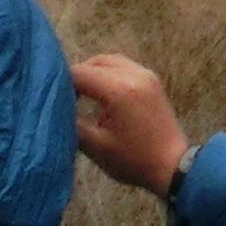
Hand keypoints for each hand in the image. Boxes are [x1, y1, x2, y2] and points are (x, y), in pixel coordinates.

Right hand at [71, 53, 190, 197]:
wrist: (173, 165)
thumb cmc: (133, 159)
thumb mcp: (96, 146)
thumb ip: (72, 123)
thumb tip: (57, 108)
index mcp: (119, 89)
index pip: (81, 73)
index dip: (62, 83)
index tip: (53, 100)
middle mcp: (134, 74)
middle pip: (97, 61)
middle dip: (78, 76)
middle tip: (66, 97)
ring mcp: (147, 75)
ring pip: (112, 61)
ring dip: (95, 72)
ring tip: (82, 95)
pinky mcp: (153, 80)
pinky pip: (125, 67)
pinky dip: (109, 74)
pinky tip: (102, 95)